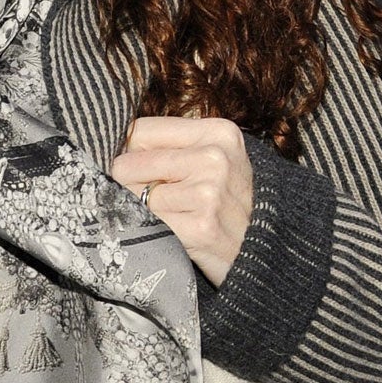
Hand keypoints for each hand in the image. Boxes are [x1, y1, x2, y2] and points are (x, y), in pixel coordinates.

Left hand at [109, 116, 253, 286]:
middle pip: (130, 163)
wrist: (266, 252)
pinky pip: (147, 223)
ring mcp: (209, 193)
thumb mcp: (217, 161)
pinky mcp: (201, 227)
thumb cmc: (230, 204)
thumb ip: (174, 146)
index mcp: (219, 132)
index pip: (141, 130)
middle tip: (151, 201)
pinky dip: (147, 232)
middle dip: (129, 185)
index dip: (130, 153)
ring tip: (167, 219)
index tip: (139, 171)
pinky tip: (168, 235)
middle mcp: (216, 157)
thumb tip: (115, 147)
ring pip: (134, 196)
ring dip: (139, 212)